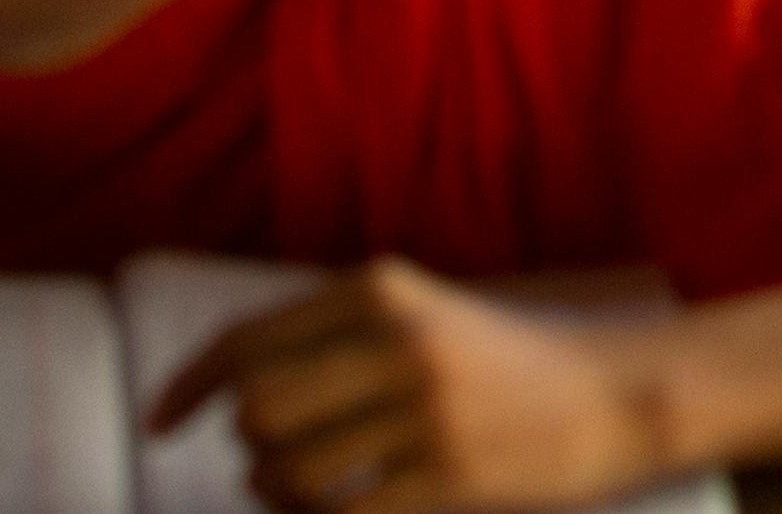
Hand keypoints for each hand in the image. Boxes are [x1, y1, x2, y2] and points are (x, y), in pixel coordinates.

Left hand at [148, 259, 672, 513]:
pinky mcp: (448, 477)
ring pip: (286, 469)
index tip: (159, 423)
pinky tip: (332, 510)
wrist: (622, 394)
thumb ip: (340, 337)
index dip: (187, 386)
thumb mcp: (427, 317)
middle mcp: (401, 341)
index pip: (249, 338)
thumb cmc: (511, 362)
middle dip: (246, 442)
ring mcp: (426, 412)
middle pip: (257, 407)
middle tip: (267, 457)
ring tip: (300, 489)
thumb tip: (233, 390)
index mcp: (385, 289)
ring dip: (273, 489)